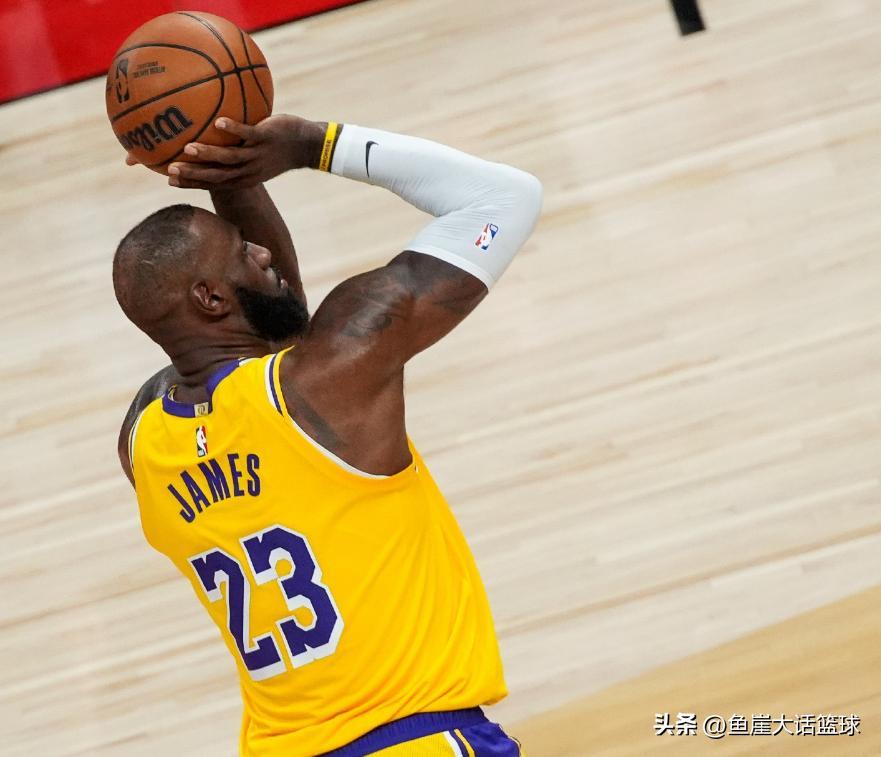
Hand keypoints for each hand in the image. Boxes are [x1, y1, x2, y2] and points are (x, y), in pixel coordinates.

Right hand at [162, 115, 325, 189]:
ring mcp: (258, 155)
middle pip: (217, 176)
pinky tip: (219, 121)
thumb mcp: (254, 157)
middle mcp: (249, 170)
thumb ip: (233, 151)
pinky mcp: (267, 138)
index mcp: (243, 178)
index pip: (214, 184)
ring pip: (230, 158)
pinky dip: (233, 129)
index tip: (170, 180)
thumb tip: (208, 135)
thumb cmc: (276, 150)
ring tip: (188, 147)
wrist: (306, 146)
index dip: (192, 184)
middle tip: (171, 169)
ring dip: (208, 153)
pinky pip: (248, 133)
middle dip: (194, 174)